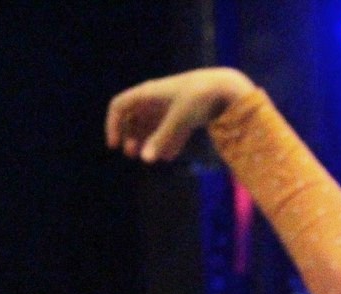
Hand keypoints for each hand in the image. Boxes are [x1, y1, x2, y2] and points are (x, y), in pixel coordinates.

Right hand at [105, 67, 254, 162]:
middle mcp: (157, 97)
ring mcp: (172, 104)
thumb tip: (146, 160)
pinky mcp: (187, 112)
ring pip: (153, 123)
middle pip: (134, 116)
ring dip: (148, 140)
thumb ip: (162, 139)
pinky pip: (171, 127)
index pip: (120, 106)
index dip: (113, 125)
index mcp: (148, 93)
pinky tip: (170, 156)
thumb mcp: (179, 118)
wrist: (227, 87)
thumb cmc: (198, 98)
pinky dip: (169, 141)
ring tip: (148, 158)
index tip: (115, 145)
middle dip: (130, 135)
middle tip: (131, 154)